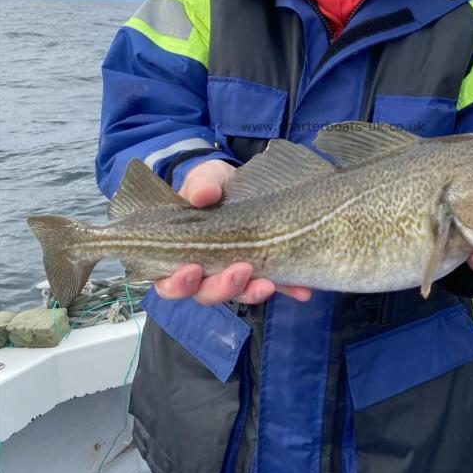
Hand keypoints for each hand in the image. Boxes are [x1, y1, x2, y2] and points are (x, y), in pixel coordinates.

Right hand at [154, 159, 311, 304]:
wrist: (243, 181)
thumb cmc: (213, 185)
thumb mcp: (205, 178)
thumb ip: (201, 185)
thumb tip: (204, 194)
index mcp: (179, 255)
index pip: (169, 282)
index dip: (177, 283)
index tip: (192, 269)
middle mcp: (205, 272)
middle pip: (206, 294)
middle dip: (222, 287)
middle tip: (240, 270)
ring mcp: (235, 273)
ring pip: (239, 294)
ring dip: (252, 292)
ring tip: (268, 284)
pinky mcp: (264, 270)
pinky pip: (276, 285)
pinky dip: (288, 289)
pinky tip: (302, 291)